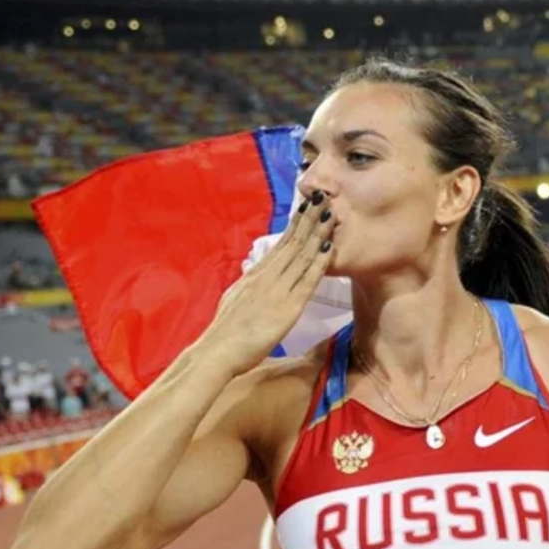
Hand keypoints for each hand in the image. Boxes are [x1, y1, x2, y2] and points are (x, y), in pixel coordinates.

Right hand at [198, 191, 335, 376]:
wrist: (218, 351)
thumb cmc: (225, 334)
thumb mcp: (234, 300)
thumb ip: (248, 288)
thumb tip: (254, 278)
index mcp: (255, 276)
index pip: (280, 245)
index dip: (295, 225)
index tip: (306, 207)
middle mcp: (267, 277)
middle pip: (292, 243)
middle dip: (309, 219)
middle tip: (323, 198)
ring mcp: (277, 290)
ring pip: (301, 257)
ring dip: (318, 234)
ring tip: (331, 213)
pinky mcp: (287, 308)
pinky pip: (306, 281)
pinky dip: (319, 264)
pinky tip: (329, 249)